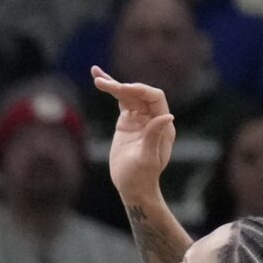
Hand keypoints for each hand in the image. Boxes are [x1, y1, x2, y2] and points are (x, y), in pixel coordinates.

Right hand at [92, 69, 175, 207]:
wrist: (132, 187)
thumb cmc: (141, 177)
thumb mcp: (147, 159)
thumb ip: (154, 137)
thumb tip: (167, 115)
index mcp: (163, 125)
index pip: (154, 97)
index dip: (140, 90)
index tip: (122, 89)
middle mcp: (153, 117)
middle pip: (138, 93)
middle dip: (121, 86)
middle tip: (101, 83)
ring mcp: (140, 118)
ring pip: (128, 95)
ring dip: (112, 84)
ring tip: (96, 75)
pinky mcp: (127, 121)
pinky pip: (120, 101)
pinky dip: (110, 91)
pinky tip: (99, 79)